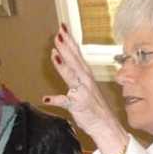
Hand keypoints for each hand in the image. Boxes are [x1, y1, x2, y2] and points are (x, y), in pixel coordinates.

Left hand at [44, 25, 127, 153]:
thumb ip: (74, 74)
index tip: (63, 28)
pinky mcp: (78, 105)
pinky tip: (46, 98)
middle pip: (74, 60)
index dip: (70, 41)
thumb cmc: (94, 106)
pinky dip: (56, 100)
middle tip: (58, 34)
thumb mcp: (84, 86)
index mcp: (86, 75)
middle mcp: (85, 80)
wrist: (106, 125)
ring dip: (63, 65)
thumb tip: (62, 61)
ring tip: (54, 53)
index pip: (77, 54)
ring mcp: (82, 92)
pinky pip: (65, 102)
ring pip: (71, 76)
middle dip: (66, 46)